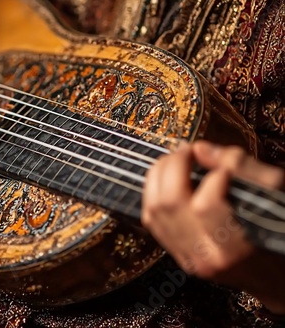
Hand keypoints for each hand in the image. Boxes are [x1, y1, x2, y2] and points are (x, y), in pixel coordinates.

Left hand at [142, 141, 284, 313]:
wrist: (277, 272)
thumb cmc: (280, 226)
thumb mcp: (275, 192)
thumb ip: (243, 167)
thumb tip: (201, 149)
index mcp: (235, 247)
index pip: (206, 205)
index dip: (213, 176)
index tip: (223, 166)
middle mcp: (206, 257)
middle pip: (170, 202)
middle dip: (174, 166)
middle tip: (187, 150)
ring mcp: (189, 257)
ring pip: (154, 209)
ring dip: (158, 176)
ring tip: (175, 160)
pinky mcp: (178, 254)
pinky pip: (150, 219)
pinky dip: (152, 193)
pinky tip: (165, 180)